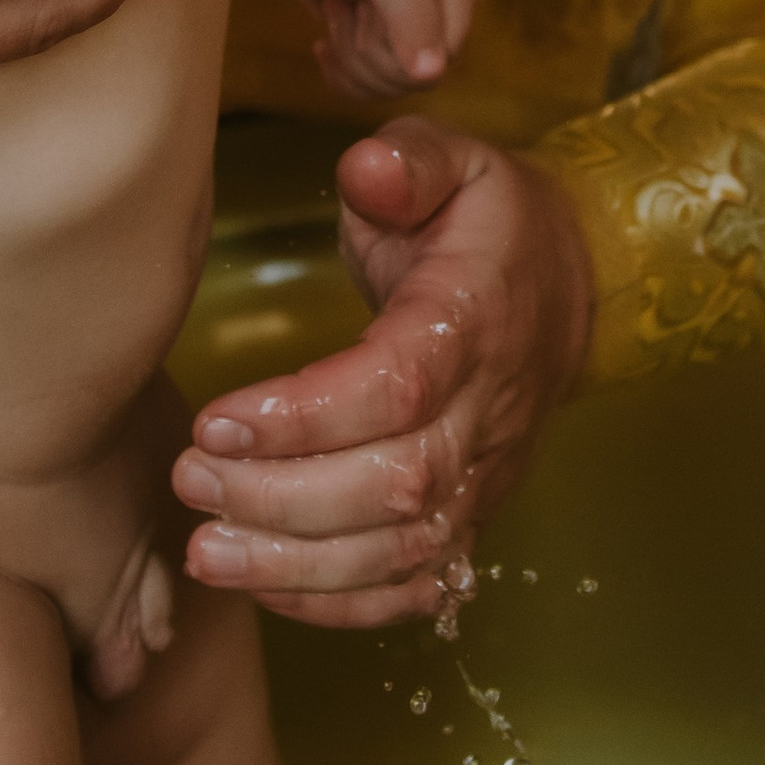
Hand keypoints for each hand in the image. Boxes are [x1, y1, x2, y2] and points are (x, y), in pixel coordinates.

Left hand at [171, 120, 591, 627]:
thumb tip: (366, 170)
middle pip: (395, 484)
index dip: (303, 418)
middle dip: (282, 499)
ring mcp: (487, 474)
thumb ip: (406, 161)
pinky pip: (420, 585)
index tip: (215, 423)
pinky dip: (343, 604)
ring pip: (404, 548)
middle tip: (191, 483)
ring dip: (299, 565)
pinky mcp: (477, 515)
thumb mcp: (452, 159)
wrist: (573, 286)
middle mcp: (488, 410)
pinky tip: (265, 587)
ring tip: (205, 553)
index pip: (396, 388)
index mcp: (474, 319)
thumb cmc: (486, 222)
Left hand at [268, 0, 477, 98]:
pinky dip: (338, 73)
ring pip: (387, 86)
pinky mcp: (376, 42)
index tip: (366, 4)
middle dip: (367, 51)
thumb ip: (412, 16)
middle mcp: (441, 12)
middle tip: (350, 4)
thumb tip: (430, 75)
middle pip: (413, 78)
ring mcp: (408, 29)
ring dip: (349, 57)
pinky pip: (365, 87)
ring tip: (336, 10)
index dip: (396, 50)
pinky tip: (323, 43)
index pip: (442, 58)